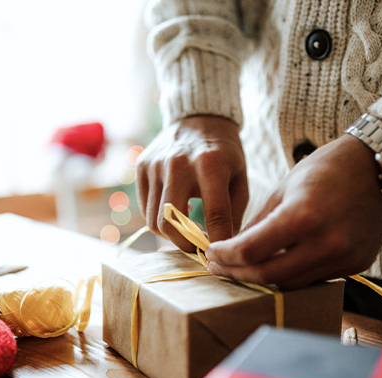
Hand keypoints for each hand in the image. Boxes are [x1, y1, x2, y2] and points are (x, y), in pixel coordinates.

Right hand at [136, 115, 248, 250]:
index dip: (218, 242)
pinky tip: (175, 215)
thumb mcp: (240, 178)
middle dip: (185, 245)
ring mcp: (155, 165)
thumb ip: (234, 213)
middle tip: (198, 249)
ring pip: (154, 221)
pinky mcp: (141, 167)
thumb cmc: (225, 153)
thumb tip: (224, 249)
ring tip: (188, 233)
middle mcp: (178, 164)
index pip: (215, 214)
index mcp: (211, 164)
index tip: (219, 257)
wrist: (199, 117)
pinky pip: (145, 209)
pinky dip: (159, 220)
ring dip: (172, 235)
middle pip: (171, 223)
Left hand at [205, 134, 381, 288]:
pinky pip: (316, 278)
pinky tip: (281, 262)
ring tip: (245, 267)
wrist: (379, 165)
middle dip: (237, 273)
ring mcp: (345, 257)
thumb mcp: (284, 189)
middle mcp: (326, 243)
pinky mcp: (358, 264)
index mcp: (302, 217)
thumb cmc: (327, 168)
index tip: (212, 253)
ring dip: (264, 278)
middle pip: (268, 276)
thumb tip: (232, 251)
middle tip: (220, 267)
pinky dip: (293, 273)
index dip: (225, 257)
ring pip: (291, 284)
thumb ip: (257, 224)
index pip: (250, 251)